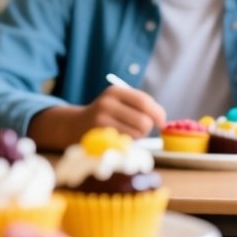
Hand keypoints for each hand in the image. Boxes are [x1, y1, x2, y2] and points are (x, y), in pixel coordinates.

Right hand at [32, 87, 165, 148]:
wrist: (74, 125)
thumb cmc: (106, 115)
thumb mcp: (118, 103)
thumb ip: (139, 106)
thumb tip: (162, 121)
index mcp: (114, 91)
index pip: (144, 101)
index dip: (158, 113)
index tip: (162, 122)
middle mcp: (106, 103)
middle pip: (144, 120)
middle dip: (147, 128)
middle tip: (140, 130)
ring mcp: (101, 120)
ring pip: (137, 134)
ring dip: (138, 138)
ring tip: (126, 134)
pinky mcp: (99, 136)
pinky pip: (126, 144)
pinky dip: (128, 144)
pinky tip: (119, 140)